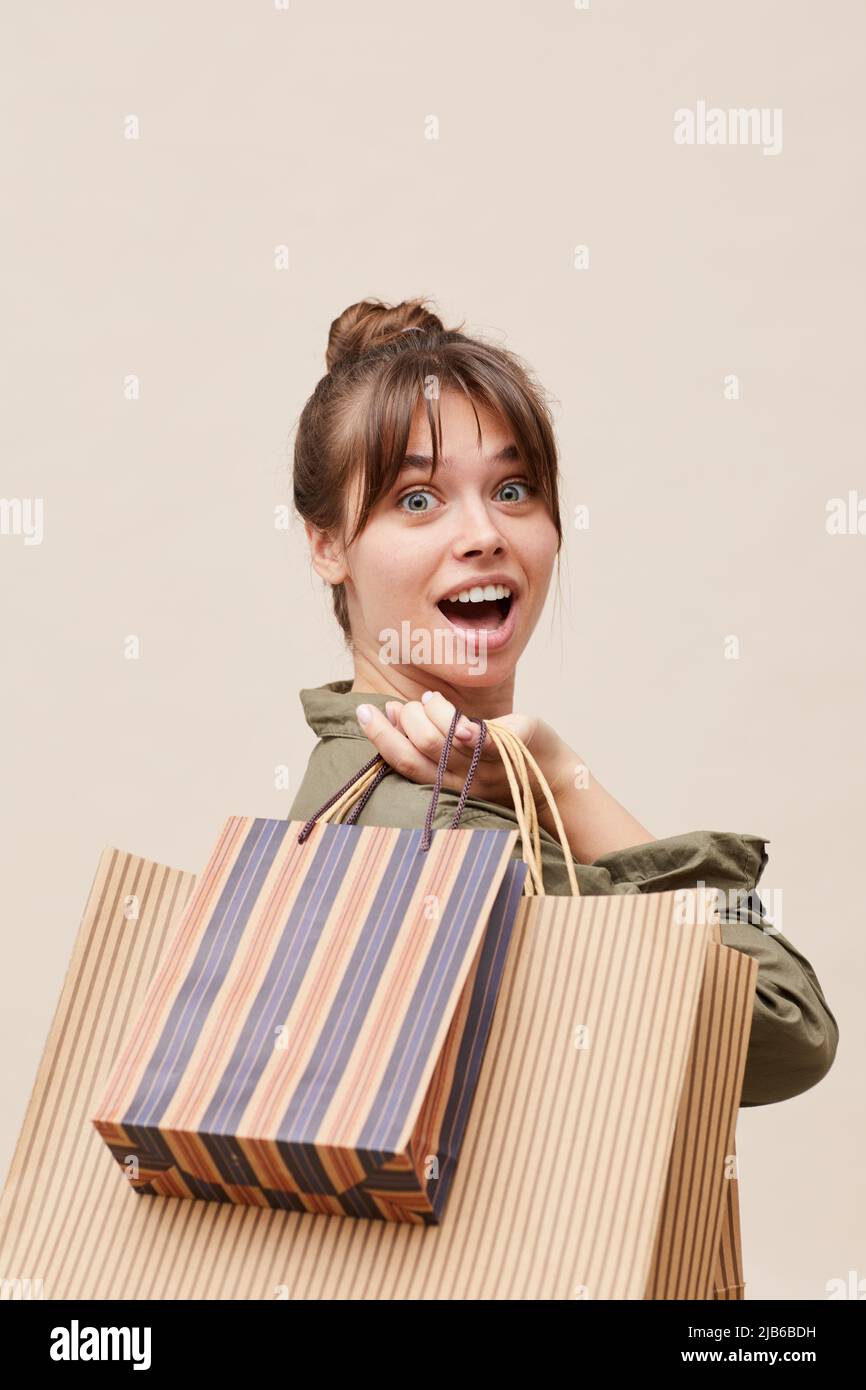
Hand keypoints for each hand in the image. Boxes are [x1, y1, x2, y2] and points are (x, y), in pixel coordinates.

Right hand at [354, 689, 566, 817]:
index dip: (381, 737)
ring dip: (431, 715)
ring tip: (431, 701)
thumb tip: (393, 710)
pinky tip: (460, 721)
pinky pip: (488, 744)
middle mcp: (462, 780)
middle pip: (419, 754)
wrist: (556, 778)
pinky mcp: (514, 750)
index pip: (404, 764)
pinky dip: (471, 733)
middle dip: (402, 724)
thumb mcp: (462, 756)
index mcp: (447, 783)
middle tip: (405, 706)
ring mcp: (487, 766)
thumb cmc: (504, 761)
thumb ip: (431, 737)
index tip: (367, 711)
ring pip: (445, 743)